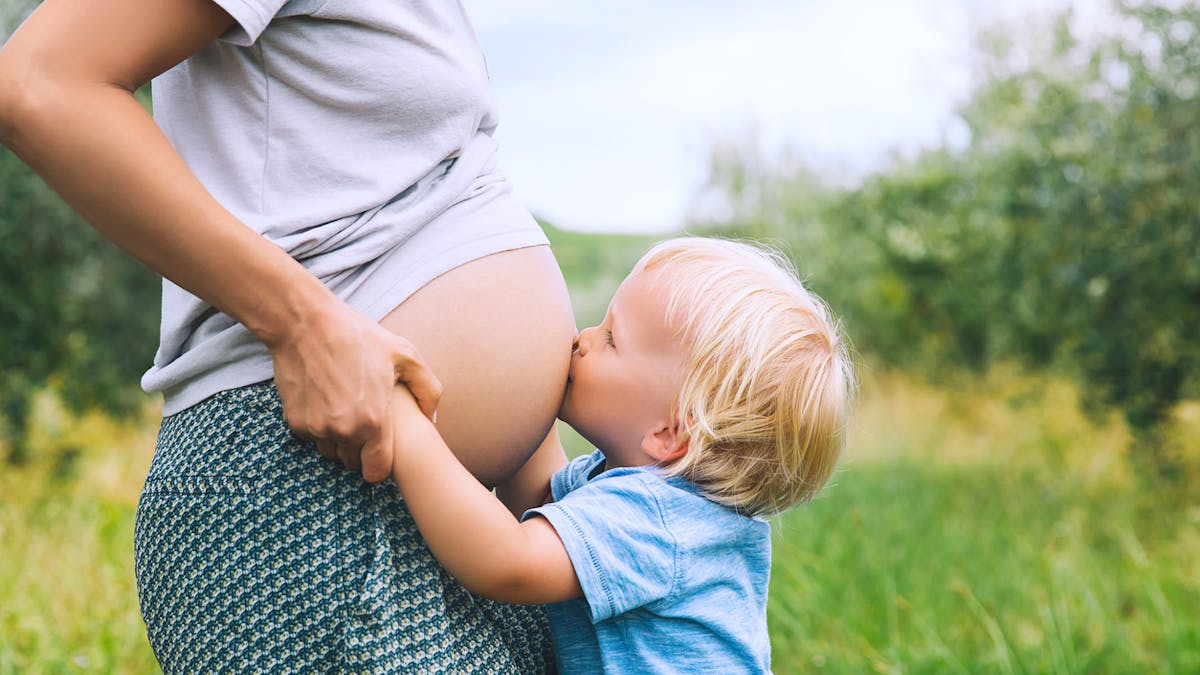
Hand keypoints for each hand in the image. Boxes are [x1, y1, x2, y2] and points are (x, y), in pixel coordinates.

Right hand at [269, 300, 441, 482]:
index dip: (381, 465)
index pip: (377, 472)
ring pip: (331, 452)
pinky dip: (319, 427)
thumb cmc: (359, 336)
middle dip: (360, 450)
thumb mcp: (405, 355)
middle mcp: (343, 431)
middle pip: (353, 464)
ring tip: (346, 409)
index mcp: (373, 420)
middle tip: (364, 422)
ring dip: (339, 440)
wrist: (306, 323)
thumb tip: (433, 418)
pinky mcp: (295, 422)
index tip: (381, 450)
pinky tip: (326, 401)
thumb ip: (428, 390)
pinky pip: (312, 437)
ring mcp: (316, 428)